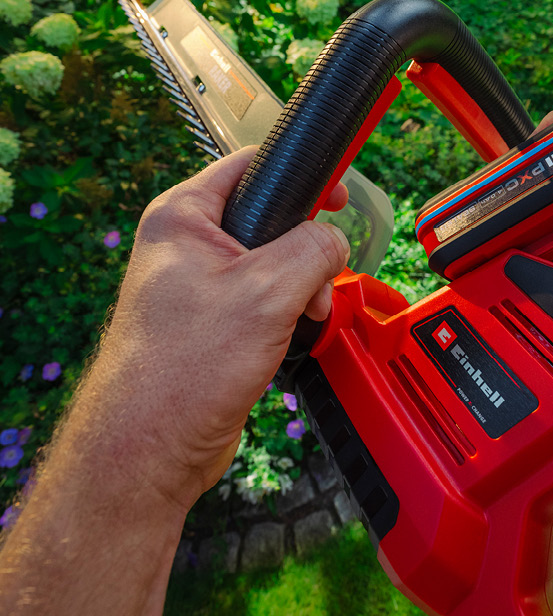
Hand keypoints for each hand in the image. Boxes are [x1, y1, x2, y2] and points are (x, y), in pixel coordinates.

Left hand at [68, 146, 349, 512]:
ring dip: (301, 288)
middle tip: (321, 278)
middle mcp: (186, 246)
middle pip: (269, 220)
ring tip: (305, 317)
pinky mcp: (211, 323)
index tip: (336, 194)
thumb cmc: (184, 369)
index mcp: (183, 217)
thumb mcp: (267, 291)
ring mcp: (197, 286)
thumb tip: (335, 240)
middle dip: (306, 250)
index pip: (249, 167)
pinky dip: (286, 314)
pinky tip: (290, 337)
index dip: (298, 176)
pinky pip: (263, 300)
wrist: (152, 448)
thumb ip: (313, 249)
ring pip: (272, 265)